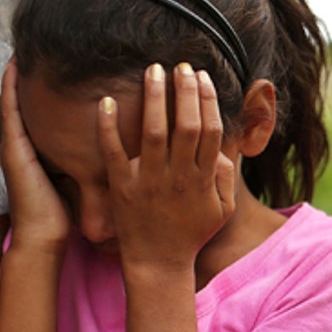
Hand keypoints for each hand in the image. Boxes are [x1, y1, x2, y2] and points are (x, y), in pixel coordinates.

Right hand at [0, 60, 70, 252]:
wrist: (44, 238)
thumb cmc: (65, 215)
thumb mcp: (78, 179)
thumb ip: (84, 159)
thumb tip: (109, 143)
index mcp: (40, 150)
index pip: (44, 111)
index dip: (50, 86)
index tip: (62, 59)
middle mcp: (25, 144)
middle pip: (29, 100)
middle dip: (35, 74)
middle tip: (39, 42)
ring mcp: (16, 145)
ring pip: (16, 100)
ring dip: (18, 73)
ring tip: (23, 43)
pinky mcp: (12, 150)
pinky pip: (10, 112)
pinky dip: (10, 88)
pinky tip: (14, 65)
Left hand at [98, 63, 237, 273]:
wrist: (157, 265)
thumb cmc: (190, 235)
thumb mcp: (220, 211)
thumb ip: (224, 177)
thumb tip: (221, 147)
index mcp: (201, 179)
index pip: (210, 131)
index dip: (208, 101)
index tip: (202, 77)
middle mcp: (177, 177)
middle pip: (186, 126)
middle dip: (186, 92)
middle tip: (181, 66)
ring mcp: (148, 182)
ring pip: (154, 132)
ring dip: (155, 99)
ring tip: (154, 70)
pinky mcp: (121, 188)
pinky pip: (113, 153)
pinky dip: (109, 127)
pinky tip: (107, 101)